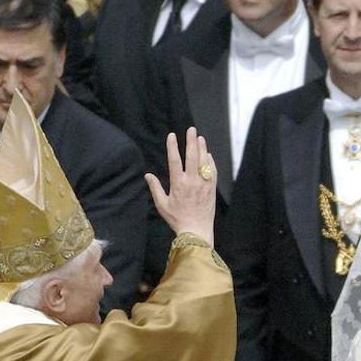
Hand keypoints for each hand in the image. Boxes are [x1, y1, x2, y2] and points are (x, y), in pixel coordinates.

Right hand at [145, 127, 215, 244]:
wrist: (196, 230)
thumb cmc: (177, 219)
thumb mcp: (162, 204)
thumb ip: (155, 188)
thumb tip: (147, 175)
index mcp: (178, 184)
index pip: (175, 160)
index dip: (173, 146)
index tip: (172, 136)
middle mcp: (192, 181)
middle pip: (192, 156)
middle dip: (191, 141)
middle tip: (192, 130)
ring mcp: (204, 184)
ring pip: (204, 162)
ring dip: (202, 148)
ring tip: (200, 138)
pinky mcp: (211, 189)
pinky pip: (212, 172)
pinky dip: (211, 162)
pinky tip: (208, 155)